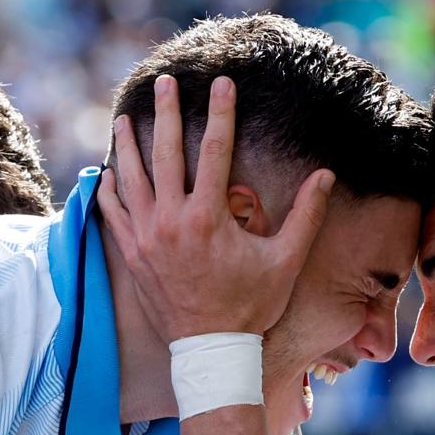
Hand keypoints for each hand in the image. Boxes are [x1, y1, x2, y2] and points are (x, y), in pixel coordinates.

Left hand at [98, 74, 335, 340]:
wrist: (211, 351)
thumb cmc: (251, 308)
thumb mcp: (286, 262)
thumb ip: (305, 216)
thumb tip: (325, 175)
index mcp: (208, 217)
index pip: (214, 151)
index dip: (220, 113)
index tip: (221, 84)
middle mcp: (171, 221)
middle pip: (165, 153)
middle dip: (166, 113)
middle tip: (164, 83)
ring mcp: (146, 238)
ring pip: (131, 179)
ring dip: (128, 145)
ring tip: (124, 117)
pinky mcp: (132, 255)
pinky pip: (114, 214)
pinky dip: (110, 190)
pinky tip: (108, 172)